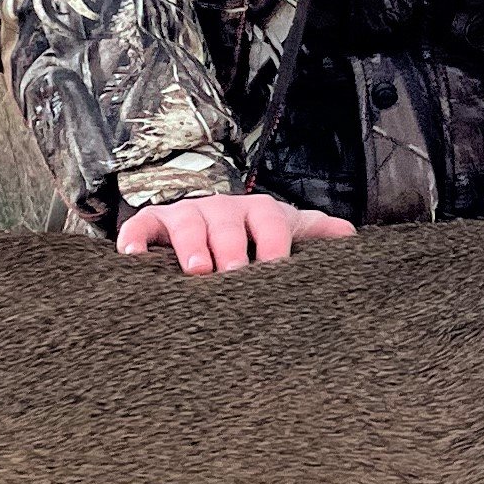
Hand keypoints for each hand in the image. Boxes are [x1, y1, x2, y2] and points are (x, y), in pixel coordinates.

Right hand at [113, 192, 356, 273]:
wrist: (211, 224)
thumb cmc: (255, 237)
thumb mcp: (287, 231)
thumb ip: (316, 234)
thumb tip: (352, 238)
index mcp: (258, 210)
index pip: (269, 222)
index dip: (273, 244)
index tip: (275, 269)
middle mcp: (221, 208)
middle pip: (226, 223)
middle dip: (230, 247)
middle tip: (233, 274)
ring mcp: (185, 214)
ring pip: (185, 222)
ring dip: (190, 244)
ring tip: (195, 270)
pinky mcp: (152, 224)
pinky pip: (139, 228)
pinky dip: (133, 240)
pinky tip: (132, 258)